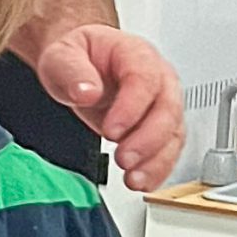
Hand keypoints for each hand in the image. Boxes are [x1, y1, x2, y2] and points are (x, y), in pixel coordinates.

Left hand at [33, 23, 183, 191]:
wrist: (80, 62)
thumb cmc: (77, 55)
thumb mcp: (63, 55)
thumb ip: (72, 71)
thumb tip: (86, 91)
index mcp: (136, 55)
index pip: (144, 80)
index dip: (132, 108)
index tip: (111, 131)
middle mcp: (157, 79)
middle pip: (168, 110)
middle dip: (148, 140)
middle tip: (124, 159)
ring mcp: (162, 103)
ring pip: (173, 134)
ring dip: (157, 161)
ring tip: (133, 179)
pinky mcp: (158, 126)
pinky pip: (168, 149)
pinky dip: (157, 169)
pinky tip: (141, 181)